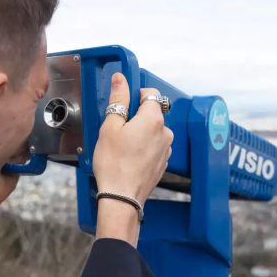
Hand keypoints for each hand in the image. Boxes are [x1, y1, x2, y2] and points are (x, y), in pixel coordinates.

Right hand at [91, 73, 172, 245]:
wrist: (122, 197)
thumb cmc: (113, 164)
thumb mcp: (109, 127)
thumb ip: (118, 99)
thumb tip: (120, 79)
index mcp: (153, 119)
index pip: (150, 93)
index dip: (135, 95)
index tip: (122, 105)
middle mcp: (165, 132)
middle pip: (151, 113)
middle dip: (135, 117)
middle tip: (117, 131)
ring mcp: (166, 148)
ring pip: (152, 131)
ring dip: (140, 133)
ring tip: (122, 147)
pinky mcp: (163, 162)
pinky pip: (154, 146)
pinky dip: (143, 148)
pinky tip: (129, 158)